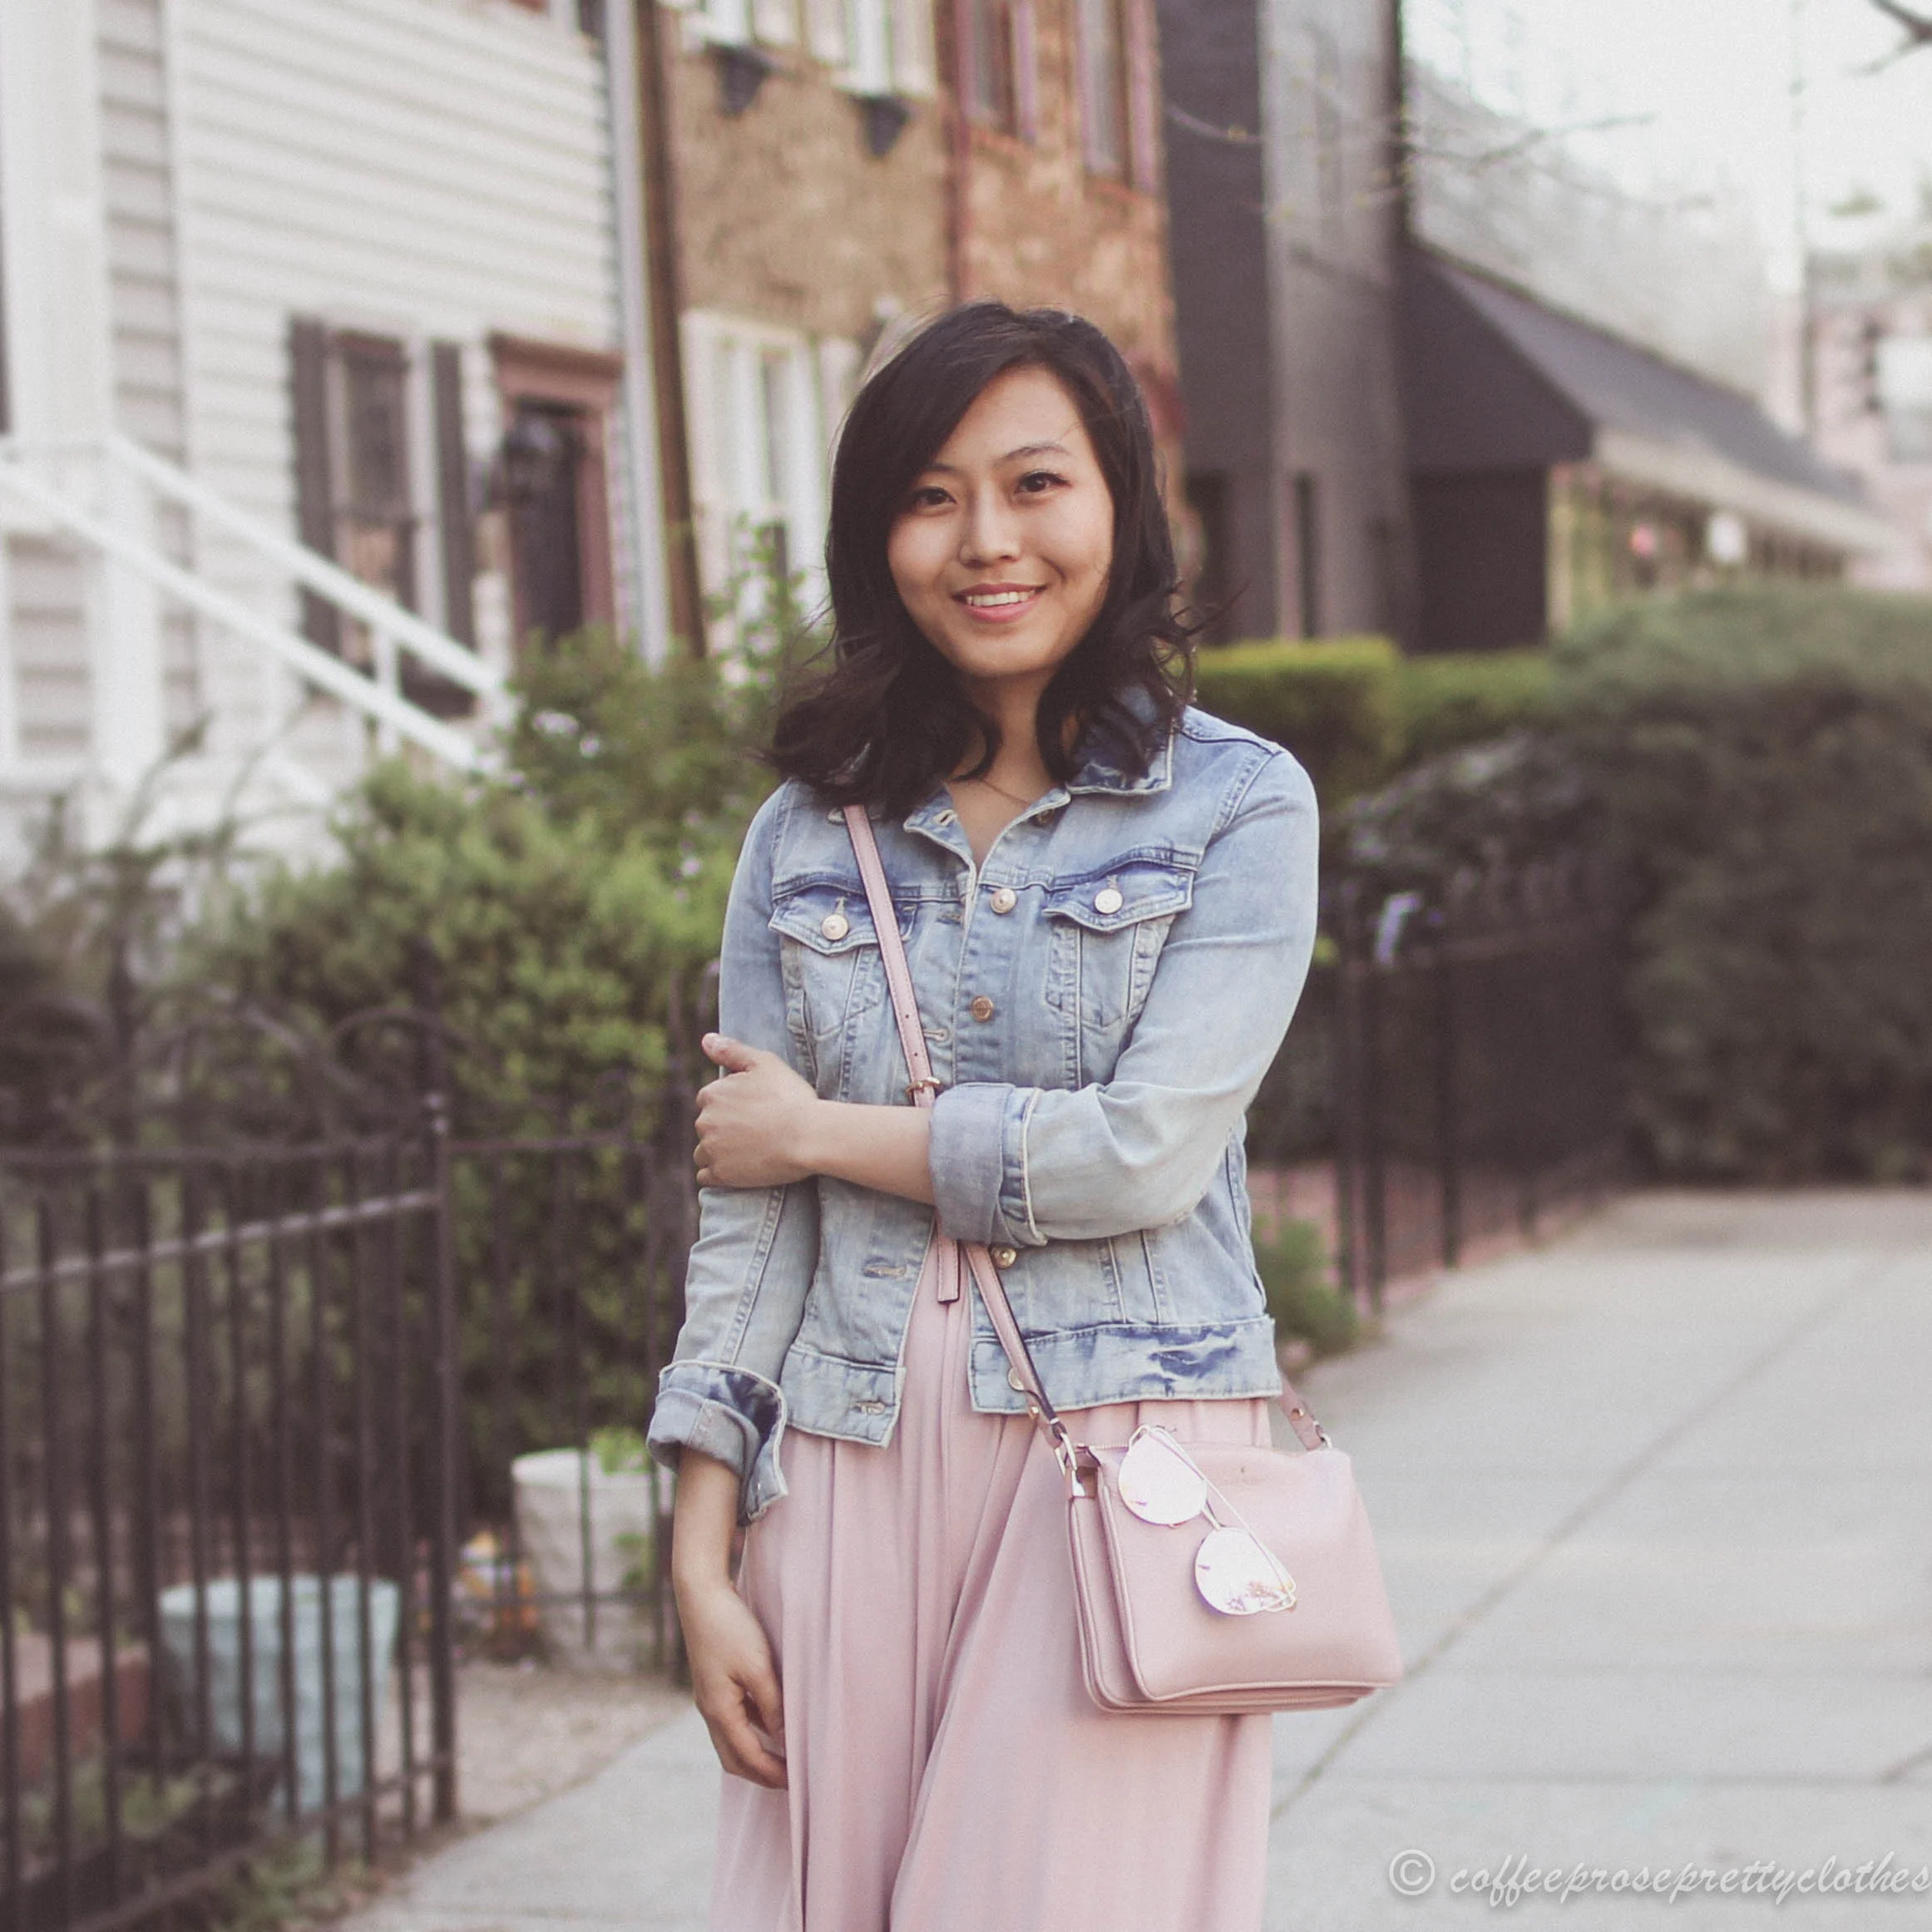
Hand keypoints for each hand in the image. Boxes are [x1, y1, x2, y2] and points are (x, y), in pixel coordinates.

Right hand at [679, 1577, 787, 1787]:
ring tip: (782, 1760)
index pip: (749, 1757)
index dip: (773, 1773)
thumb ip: (773, 1706)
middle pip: (734, 1759)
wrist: (701, 1595)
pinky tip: (769, 1726)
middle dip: (761, 1774)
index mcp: (719, 1711)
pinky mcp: (712, 1685)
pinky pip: (731, 1721)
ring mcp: (708, 1698)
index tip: (798, 1783)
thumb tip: (785, 1740)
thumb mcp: (759, 1668)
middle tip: (790, 1781)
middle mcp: (710, 1711)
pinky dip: (750, 1733)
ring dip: (754, 1755)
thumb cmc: (731, 1628)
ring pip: (730, 1742)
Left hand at [694, 1034, 821, 1187]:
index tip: (751, 1112)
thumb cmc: (789, 1097)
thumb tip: (705, 1039)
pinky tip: (739, 1169)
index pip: (709, 1101)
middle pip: (707, 1127)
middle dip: (724, 1129)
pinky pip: (706, 1177)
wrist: (807, 1135)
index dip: (730, 1106)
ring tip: (749, 1152)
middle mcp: (704, 1122)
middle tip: (756, 1132)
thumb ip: (731, 1050)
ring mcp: (711, 1150)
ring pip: (704, 1152)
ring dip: (719, 1153)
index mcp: (712, 1094)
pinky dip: (719, 1174)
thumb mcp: (764, 1063)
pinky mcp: (721, 1175)